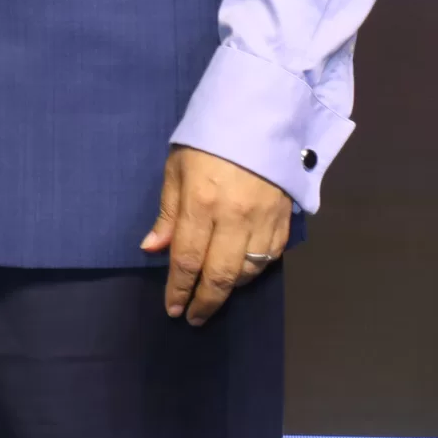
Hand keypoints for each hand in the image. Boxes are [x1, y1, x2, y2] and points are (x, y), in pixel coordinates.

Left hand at [141, 146, 293, 324]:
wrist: (260, 119)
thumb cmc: (207, 143)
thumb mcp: (176, 170)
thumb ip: (167, 213)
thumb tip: (152, 249)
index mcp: (201, 203)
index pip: (187, 259)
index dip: (179, 289)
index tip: (172, 309)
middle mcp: (234, 217)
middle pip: (221, 274)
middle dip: (205, 301)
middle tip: (194, 318)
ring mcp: (264, 220)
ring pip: (248, 271)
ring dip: (230, 289)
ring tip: (214, 295)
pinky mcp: (285, 219)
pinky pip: (271, 257)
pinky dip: (255, 272)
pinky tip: (241, 275)